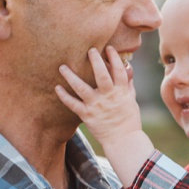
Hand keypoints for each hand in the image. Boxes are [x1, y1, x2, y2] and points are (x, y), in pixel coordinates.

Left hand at [57, 47, 156, 179]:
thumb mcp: (131, 101)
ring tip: (62, 67)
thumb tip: (129, 71)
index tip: (108, 48)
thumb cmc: (129, 120)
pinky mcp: (87, 115)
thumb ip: (128, 85)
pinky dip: (64, 96)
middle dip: (95, 61)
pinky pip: (73, 104)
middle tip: (89, 50)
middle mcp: (109, 97)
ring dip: (71, 76)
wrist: (123, 140)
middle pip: (101, 75)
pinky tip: (57, 88)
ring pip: (82, 88)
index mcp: (122, 92)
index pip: (119, 71)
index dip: (114, 58)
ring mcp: (97, 106)